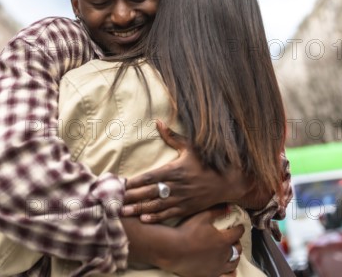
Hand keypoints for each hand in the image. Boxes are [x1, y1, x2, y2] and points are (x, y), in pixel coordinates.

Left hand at [122, 121, 253, 221]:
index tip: (121, 185)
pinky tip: (144, 219)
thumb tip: (158, 121)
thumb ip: (172, 136)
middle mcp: (177, 185)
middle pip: (149, 192)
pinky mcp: (188, 208)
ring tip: (123, 212)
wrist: (228, 181)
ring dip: (139, 209)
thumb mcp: (191, 146)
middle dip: (131, 197)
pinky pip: (169, 214)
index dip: (135, 181)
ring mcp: (182, 198)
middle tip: (114, 201)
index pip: (150, 176)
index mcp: (175, 169)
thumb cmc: (208, 161)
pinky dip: (156, 217)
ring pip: (156, 205)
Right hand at [160, 207, 243, 276]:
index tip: (239, 227)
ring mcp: (217, 266)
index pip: (237, 233)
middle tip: (233, 239)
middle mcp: (224, 254)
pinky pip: (226, 276)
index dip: (240, 228)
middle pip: (237, 249)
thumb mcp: (202, 217)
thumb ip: (217, 211)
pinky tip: (230, 270)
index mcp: (223, 240)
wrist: (173, 250)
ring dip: (235, 256)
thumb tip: (229, 207)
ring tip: (232, 253)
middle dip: (237, 242)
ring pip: (234, 263)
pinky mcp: (210, 275)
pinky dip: (230, 272)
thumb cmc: (186, 231)